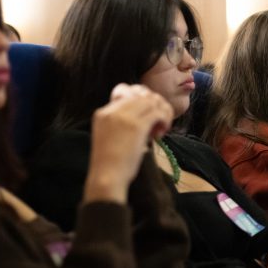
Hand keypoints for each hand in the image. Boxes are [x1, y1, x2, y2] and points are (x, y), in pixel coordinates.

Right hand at [85, 84, 173, 202]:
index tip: (146, 114)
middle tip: (158, 120)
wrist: (106, 177)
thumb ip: (123, 121)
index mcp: (103, 112)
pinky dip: (164, 119)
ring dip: (162, 111)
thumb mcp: (110, 135)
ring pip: (151, 100)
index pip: (125, 90)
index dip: (140, 99)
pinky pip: (157, 112)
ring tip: (162, 127)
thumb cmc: (110, 163)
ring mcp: (124, 117)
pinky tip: (162, 132)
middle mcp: (113, 111)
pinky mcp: (137, 126)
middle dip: (154, 103)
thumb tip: (149, 114)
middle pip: (141, 93)